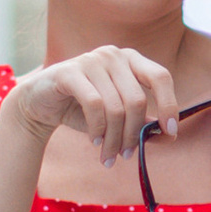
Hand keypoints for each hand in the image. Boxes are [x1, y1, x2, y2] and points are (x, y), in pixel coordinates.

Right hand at [9, 45, 178, 169]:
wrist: (40, 103)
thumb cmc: (83, 109)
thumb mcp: (117, 117)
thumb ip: (143, 122)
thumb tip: (168, 135)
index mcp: (130, 60)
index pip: (160, 77)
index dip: (169, 105)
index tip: (170, 132)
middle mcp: (113, 55)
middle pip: (137, 100)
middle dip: (132, 134)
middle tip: (125, 156)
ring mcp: (91, 60)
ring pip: (116, 107)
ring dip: (114, 139)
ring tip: (108, 156)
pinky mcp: (70, 72)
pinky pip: (94, 105)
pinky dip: (97, 129)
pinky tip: (94, 141)